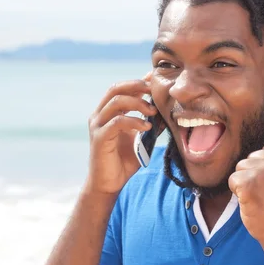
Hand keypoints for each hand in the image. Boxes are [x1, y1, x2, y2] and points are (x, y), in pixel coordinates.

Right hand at [86, 75, 158, 194]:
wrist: (109, 183)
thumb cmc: (124, 161)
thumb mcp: (141, 138)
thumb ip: (149, 123)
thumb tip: (165, 110)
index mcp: (109, 112)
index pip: (122, 88)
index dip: (138, 82)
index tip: (155, 81)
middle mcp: (100, 115)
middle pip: (116, 88)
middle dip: (137, 85)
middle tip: (154, 91)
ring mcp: (98, 125)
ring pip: (116, 101)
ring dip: (137, 103)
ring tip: (153, 111)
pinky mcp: (99, 138)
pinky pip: (117, 121)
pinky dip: (134, 121)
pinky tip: (146, 127)